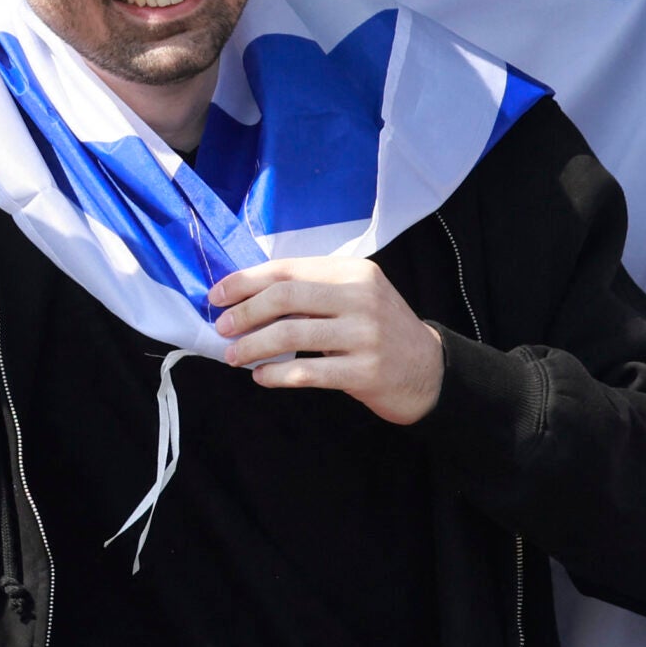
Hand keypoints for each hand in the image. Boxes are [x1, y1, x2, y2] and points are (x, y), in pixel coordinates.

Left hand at [211, 257, 446, 424]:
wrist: (428, 371)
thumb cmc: (379, 330)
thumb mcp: (355, 297)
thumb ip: (313, 290)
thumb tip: (248, 295)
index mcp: (353, 272)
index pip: (288, 270)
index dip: (245, 281)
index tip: (217, 296)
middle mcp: (361, 297)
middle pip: (286, 297)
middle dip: (245, 312)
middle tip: (222, 328)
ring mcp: (365, 335)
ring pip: (292, 335)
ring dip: (253, 346)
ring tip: (233, 356)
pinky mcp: (365, 371)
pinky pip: (307, 372)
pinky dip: (276, 374)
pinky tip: (261, 376)